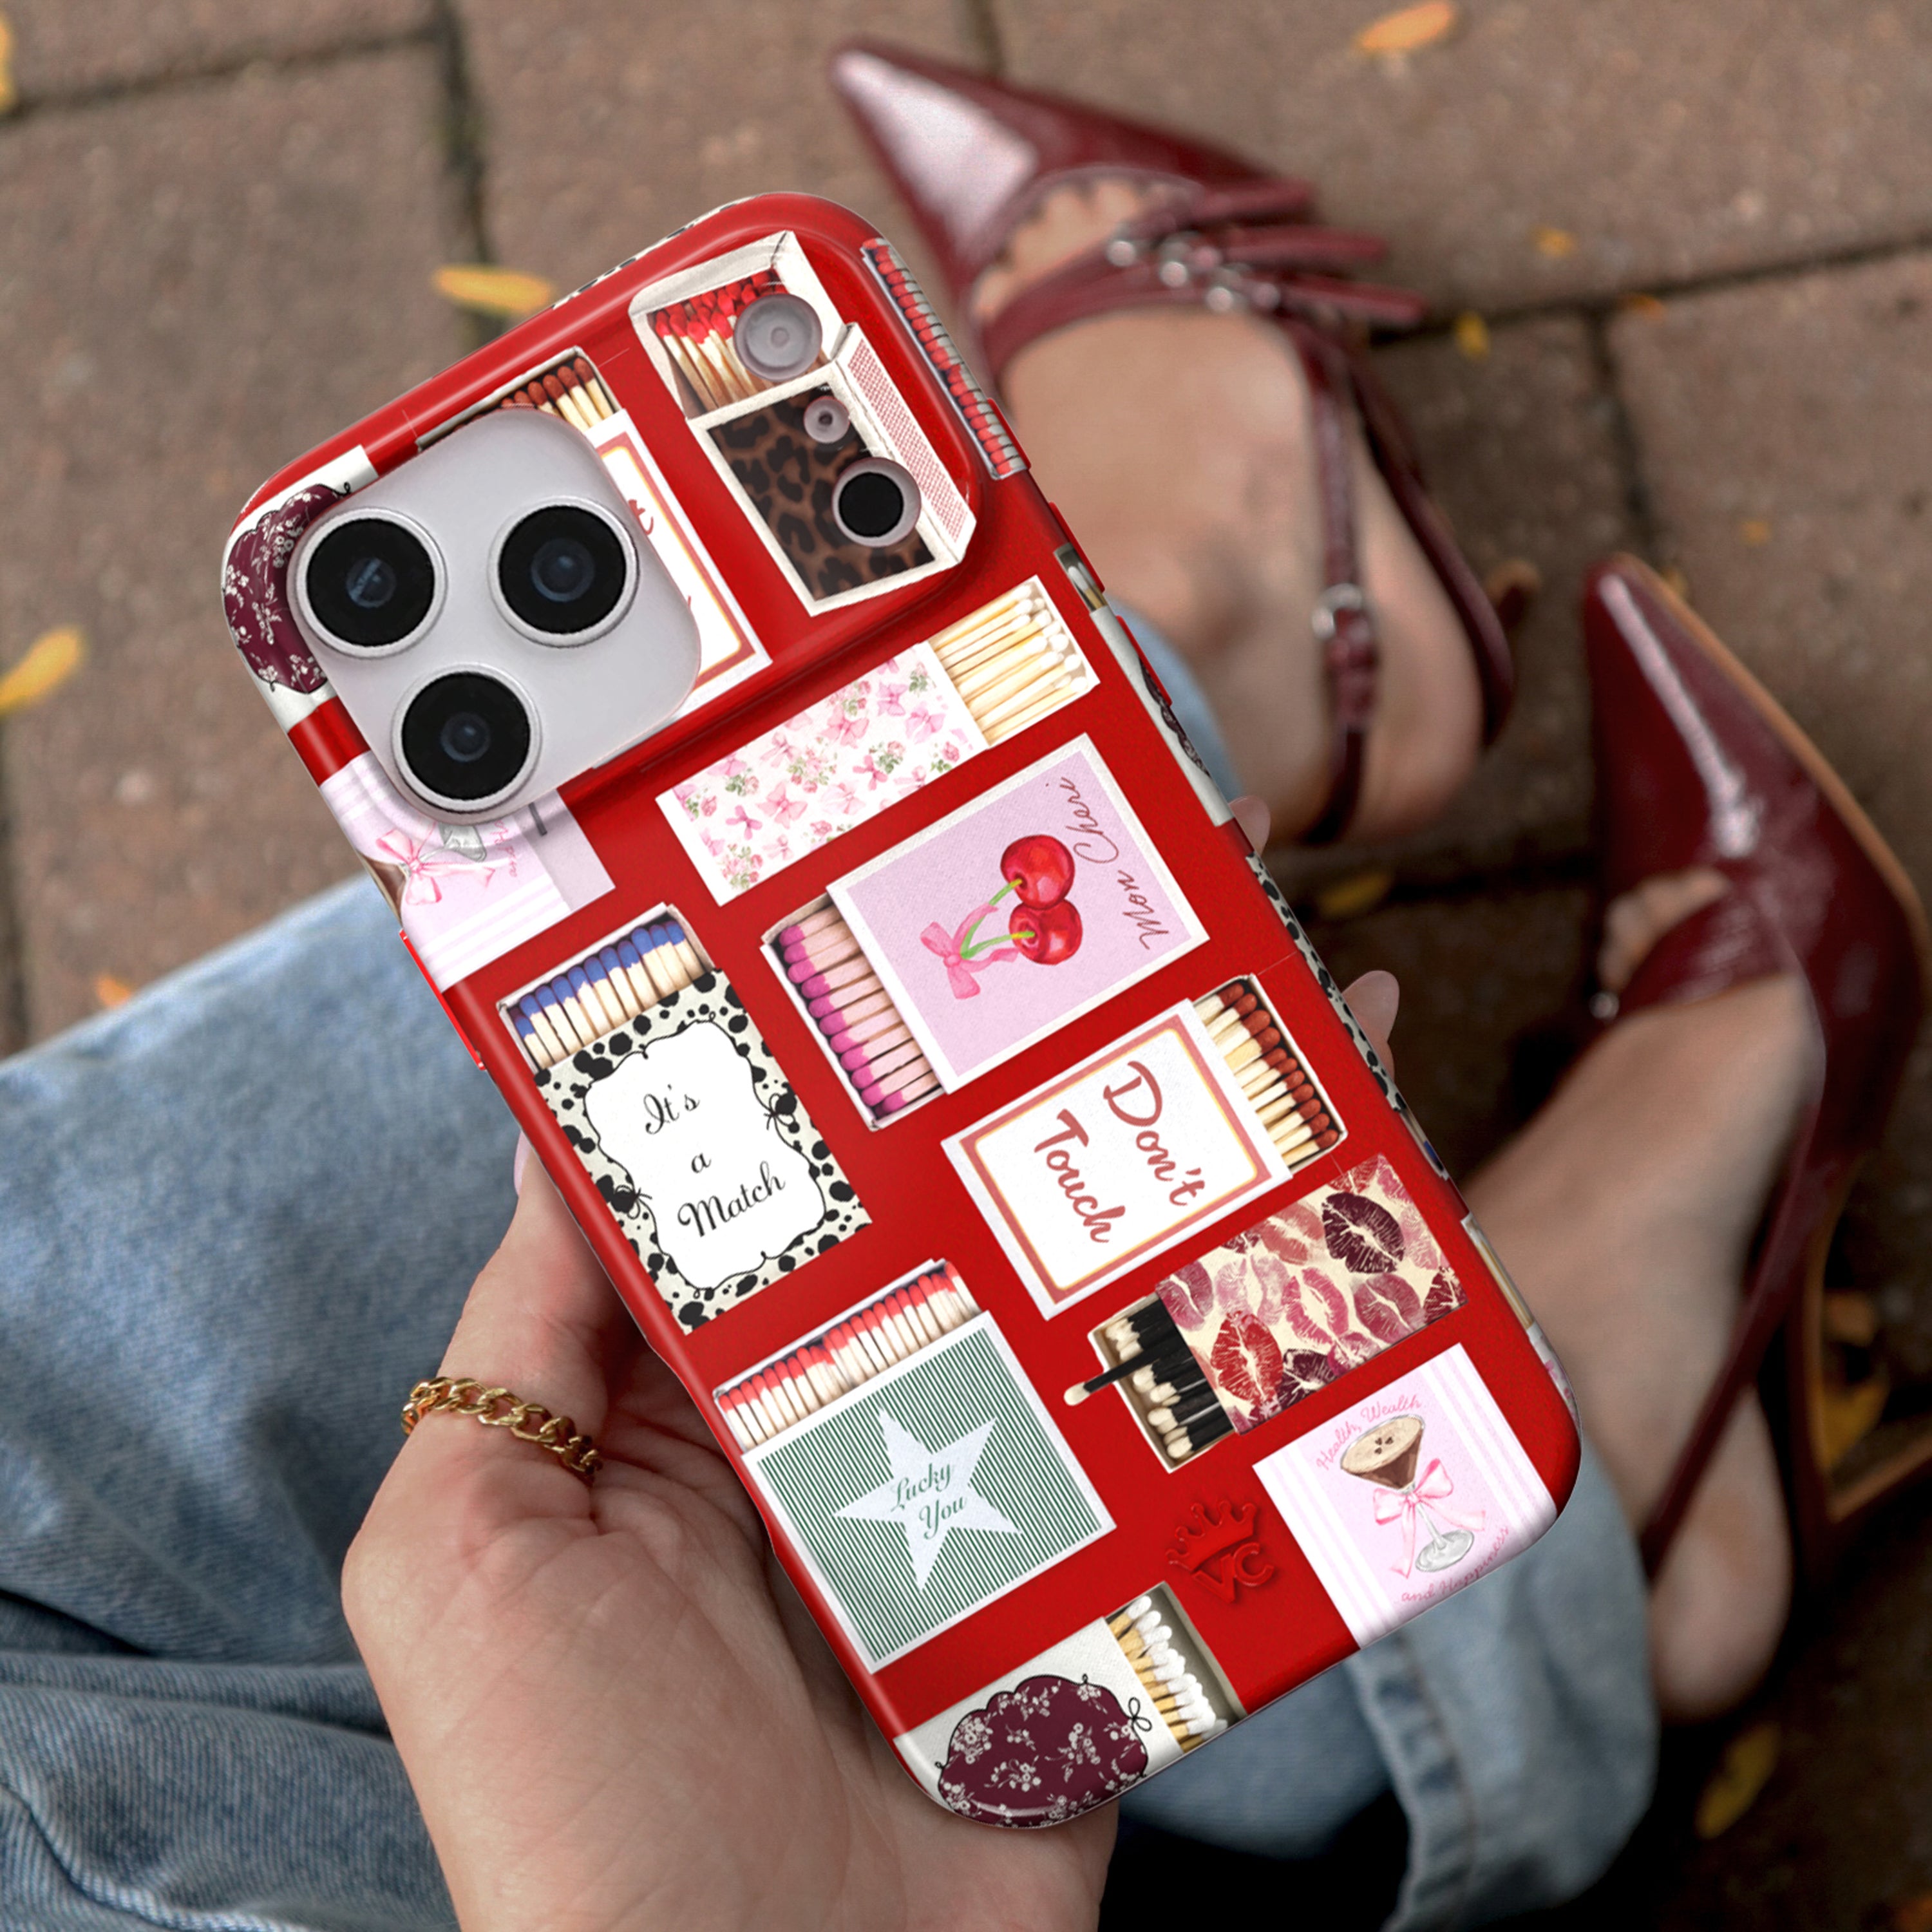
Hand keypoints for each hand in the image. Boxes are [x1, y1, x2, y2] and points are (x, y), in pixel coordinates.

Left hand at [344, 789, 1395, 1930]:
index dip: (842, 1055)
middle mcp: (848, 1431)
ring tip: (1297, 1027)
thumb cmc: (572, 1815)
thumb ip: (511, 1349)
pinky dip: (1258, 1344)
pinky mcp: (1101, 1589)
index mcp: (698, 1404)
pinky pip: (1180, 1445)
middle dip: (1047, 1090)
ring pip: (1088, 1306)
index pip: (780, 1188)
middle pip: (957, 1224)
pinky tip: (1347, 1227)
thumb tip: (545, 1129)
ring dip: (1183, 1180)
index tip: (924, 909)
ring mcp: (989, 1504)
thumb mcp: (467, 1560)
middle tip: (1159, 935)